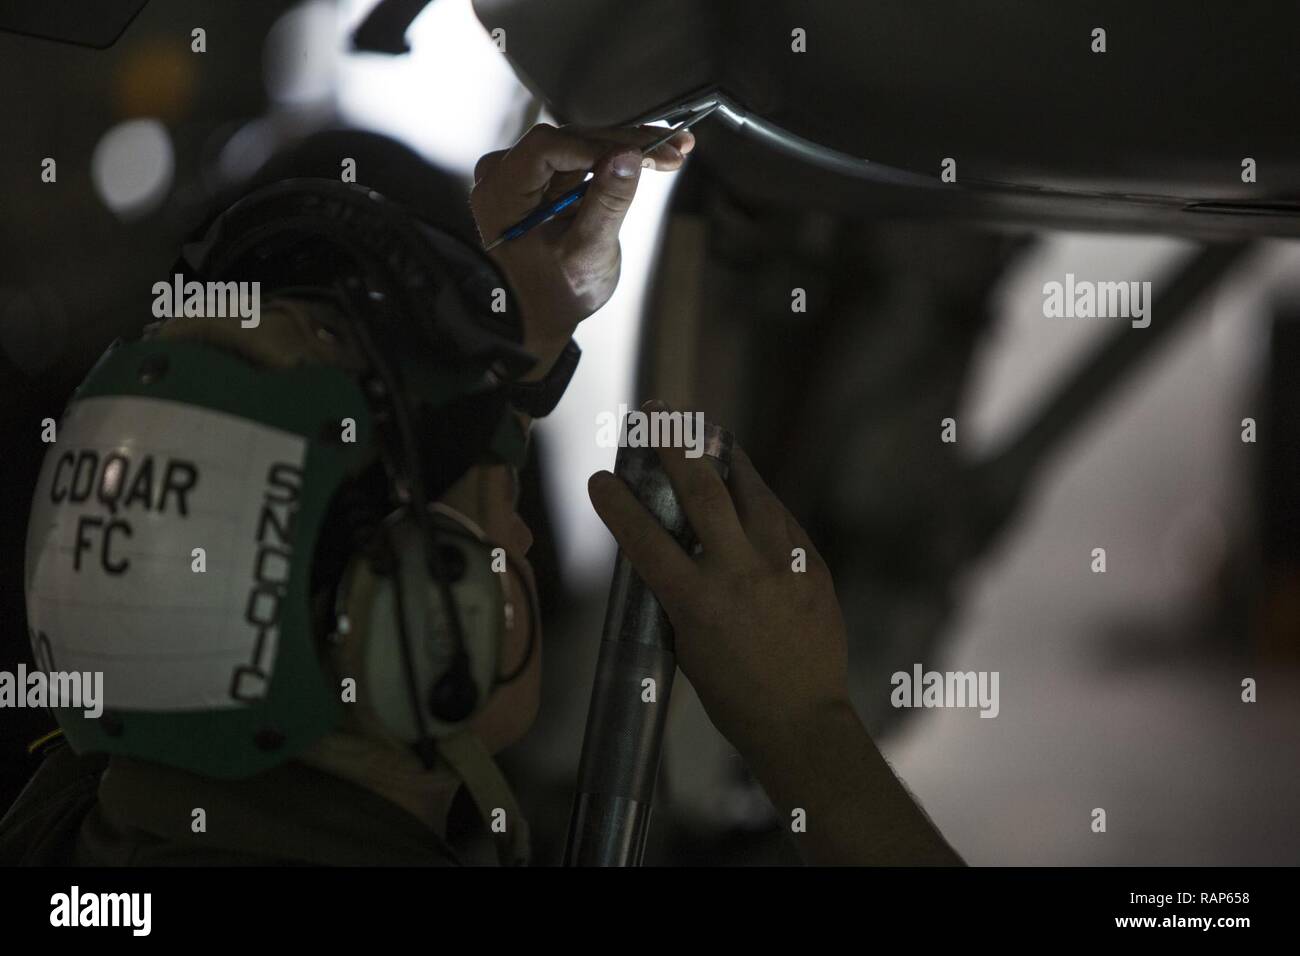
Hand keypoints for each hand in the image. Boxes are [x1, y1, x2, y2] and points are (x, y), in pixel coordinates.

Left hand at [470, 125, 693, 378]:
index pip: (549, 147)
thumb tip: (629, 155)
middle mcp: (508, 174)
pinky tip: (653, 157)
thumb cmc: (554, 293)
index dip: (598, 146)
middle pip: (571, 140)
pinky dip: (620, 159)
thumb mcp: (586, 252)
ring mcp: (529, 175)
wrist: (542, 314)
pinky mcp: (549, 179)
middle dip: (625, 143)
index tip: (641, 153)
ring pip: (585, 145)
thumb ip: (606, 202)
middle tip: (673, 148)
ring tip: (673, 152)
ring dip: (630, 147)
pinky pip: (587, 159)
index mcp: (502, 192)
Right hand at [586, 410, 850, 758]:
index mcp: (697, 601)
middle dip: (674, 445)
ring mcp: (783, 565)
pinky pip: (782, 518)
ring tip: (708, 434)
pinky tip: (750, 490)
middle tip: (658, 411)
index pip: (644, 540)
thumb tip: (671, 554)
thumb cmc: (733, 695)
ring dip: (726, 459)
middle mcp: (740, 573)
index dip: (617, 505)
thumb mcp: (686, 646)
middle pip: (703, 492)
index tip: (598, 478)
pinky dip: (761, 500)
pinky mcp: (813, 565)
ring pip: (752, 492)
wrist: (802, 719)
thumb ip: (678, 595)